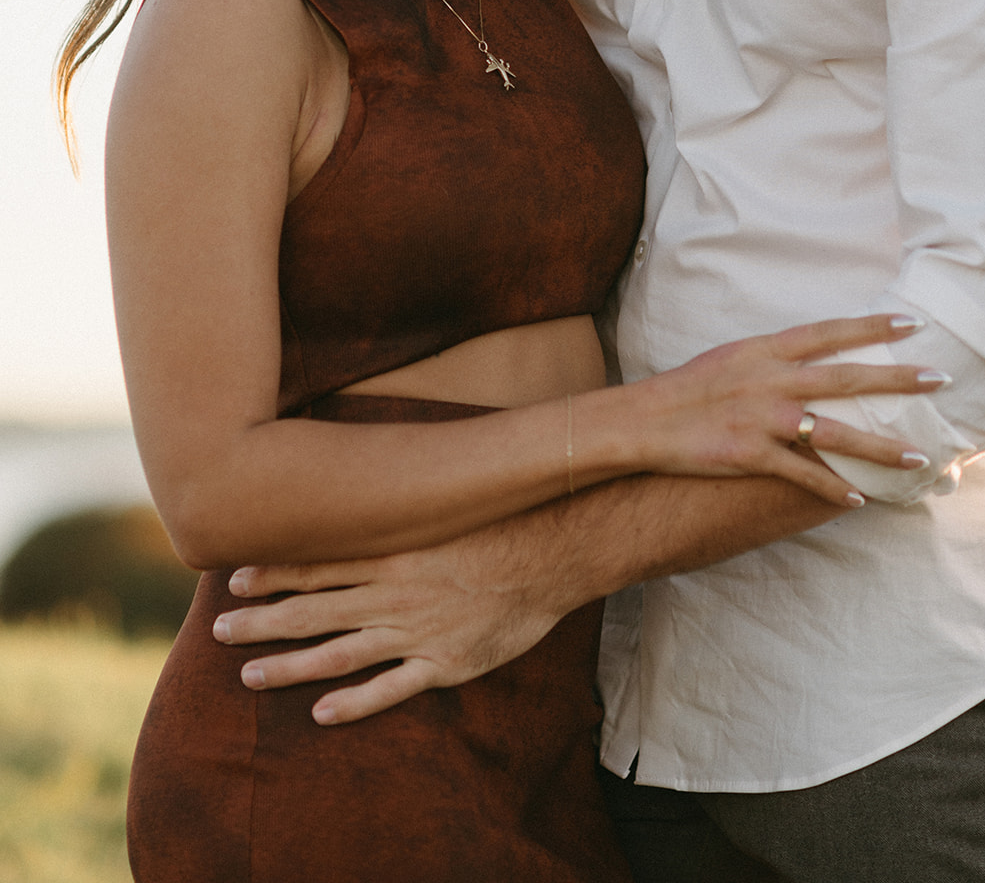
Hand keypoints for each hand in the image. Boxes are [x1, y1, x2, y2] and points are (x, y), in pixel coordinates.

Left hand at [213, 522, 566, 723]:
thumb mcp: (442, 502)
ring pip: (340, 653)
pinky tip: (321, 715)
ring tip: (249, 677)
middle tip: (218, 632)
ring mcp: (418, 630)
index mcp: (392, 551)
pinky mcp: (446, 662)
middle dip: (263, 622)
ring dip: (291, 666)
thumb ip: (402, 504)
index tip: (233, 578)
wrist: (554, 551)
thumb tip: (365, 481)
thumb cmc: (498, 520)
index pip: (318, 563)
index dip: (274, 572)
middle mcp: (395, 592)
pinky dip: (355, 704)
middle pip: (315, 610)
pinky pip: (392, 688)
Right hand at [627, 313, 943, 504]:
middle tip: (938, 378)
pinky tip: (858, 499)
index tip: (910, 323)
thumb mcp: (732, 357)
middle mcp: (770, 380)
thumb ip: (772, 356)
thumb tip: (807, 354)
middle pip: (846, 377)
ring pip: (836, 432)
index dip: (871, 326)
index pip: (829, 333)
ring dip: (881, 447)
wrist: (644, 419)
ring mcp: (763, 419)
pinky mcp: (751, 455)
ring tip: (919, 456)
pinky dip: (832, 488)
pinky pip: (802, 474)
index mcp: (765, 350)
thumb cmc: (687, 387)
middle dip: (896, 378)